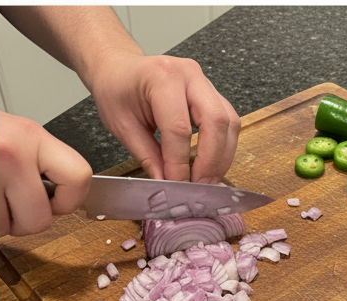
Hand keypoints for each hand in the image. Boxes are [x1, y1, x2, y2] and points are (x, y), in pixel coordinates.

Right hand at [0, 110, 90, 236]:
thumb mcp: (10, 136)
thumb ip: (38, 164)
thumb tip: (61, 200)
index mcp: (28, 136)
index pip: (79, 177)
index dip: (69, 199)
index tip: (55, 201)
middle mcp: (10, 152)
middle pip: (40, 219)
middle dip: (23, 220)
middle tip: (6, 202)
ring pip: (6, 229)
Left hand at [85, 52, 240, 182]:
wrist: (120, 68)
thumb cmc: (117, 90)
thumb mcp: (122, 126)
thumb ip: (148, 156)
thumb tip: (168, 184)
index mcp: (160, 77)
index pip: (179, 128)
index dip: (180, 163)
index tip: (177, 185)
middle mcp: (188, 74)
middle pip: (215, 122)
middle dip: (211, 162)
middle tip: (200, 187)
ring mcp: (205, 82)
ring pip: (229, 123)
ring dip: (223, 157)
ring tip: (208, 179)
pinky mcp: (214, 93)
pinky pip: (229, 122)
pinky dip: (225, 147)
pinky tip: (212, 164)